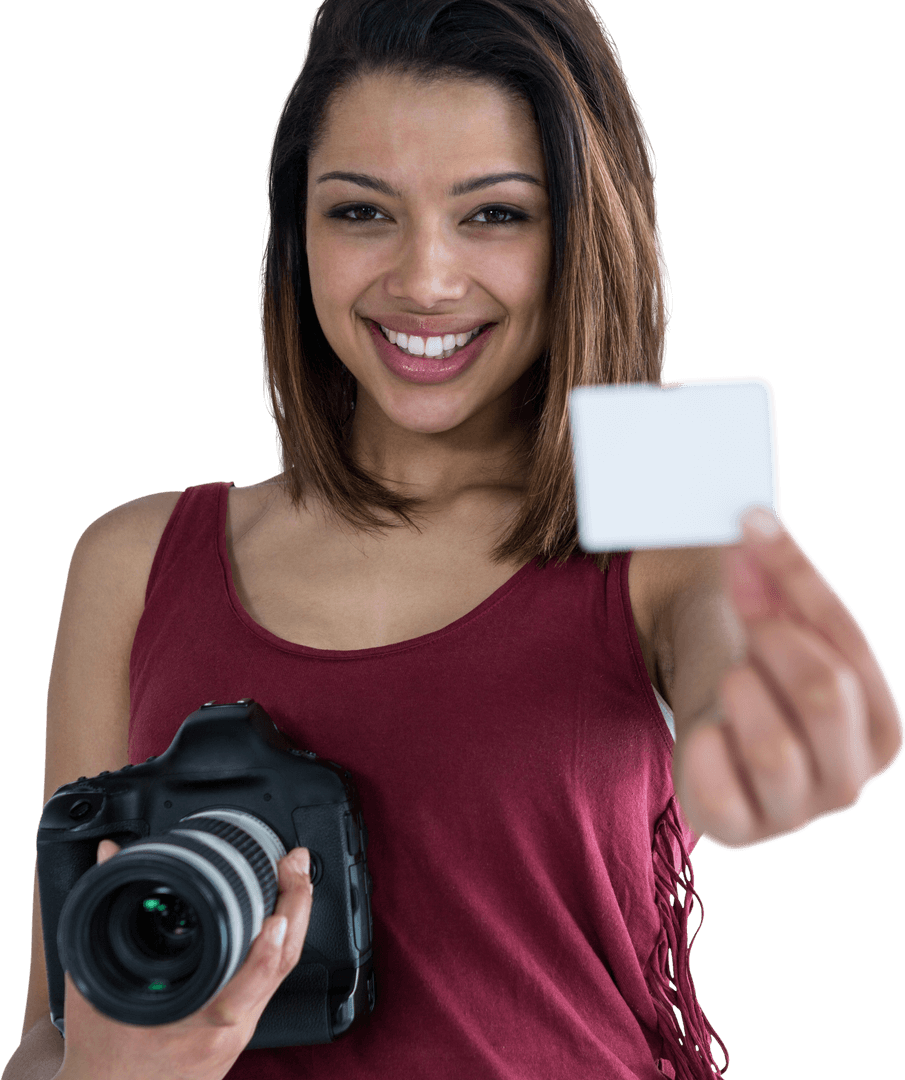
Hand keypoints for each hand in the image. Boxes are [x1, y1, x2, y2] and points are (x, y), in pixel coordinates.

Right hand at [58, 838, 313, 1079]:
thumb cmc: (100, 1052)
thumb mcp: (93, 980)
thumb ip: (103, 912)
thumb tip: (111, 853)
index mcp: (196, 1022)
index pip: (246, 984)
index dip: (266, 951)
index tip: (278, 917)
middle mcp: (227, 1030)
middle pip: (280, 966)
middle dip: (295, 906)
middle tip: (296, 864)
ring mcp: (239, 1033)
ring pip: (281, 973)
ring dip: (293, 921)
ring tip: (294, 876)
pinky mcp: (240, 1032)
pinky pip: (270, 983)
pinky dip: (278, 945)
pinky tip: (280, 915)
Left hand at [675, 508, 903, 850]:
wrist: (711, 722)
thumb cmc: (758, 670)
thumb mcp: (780, 625)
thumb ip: (781, 582)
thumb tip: (752, 523)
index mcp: (883, 729)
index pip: (849, 640)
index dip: (795, 576)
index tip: (749, 524)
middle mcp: (851, 781)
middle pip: (824, 691)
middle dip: (773, 638)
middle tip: (748, 622)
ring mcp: (795, 814)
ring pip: (775, 748)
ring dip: (740, 692)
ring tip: (731, 679)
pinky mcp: (736, 830)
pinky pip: (719, 791)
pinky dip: (704, 747)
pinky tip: (706, 730)